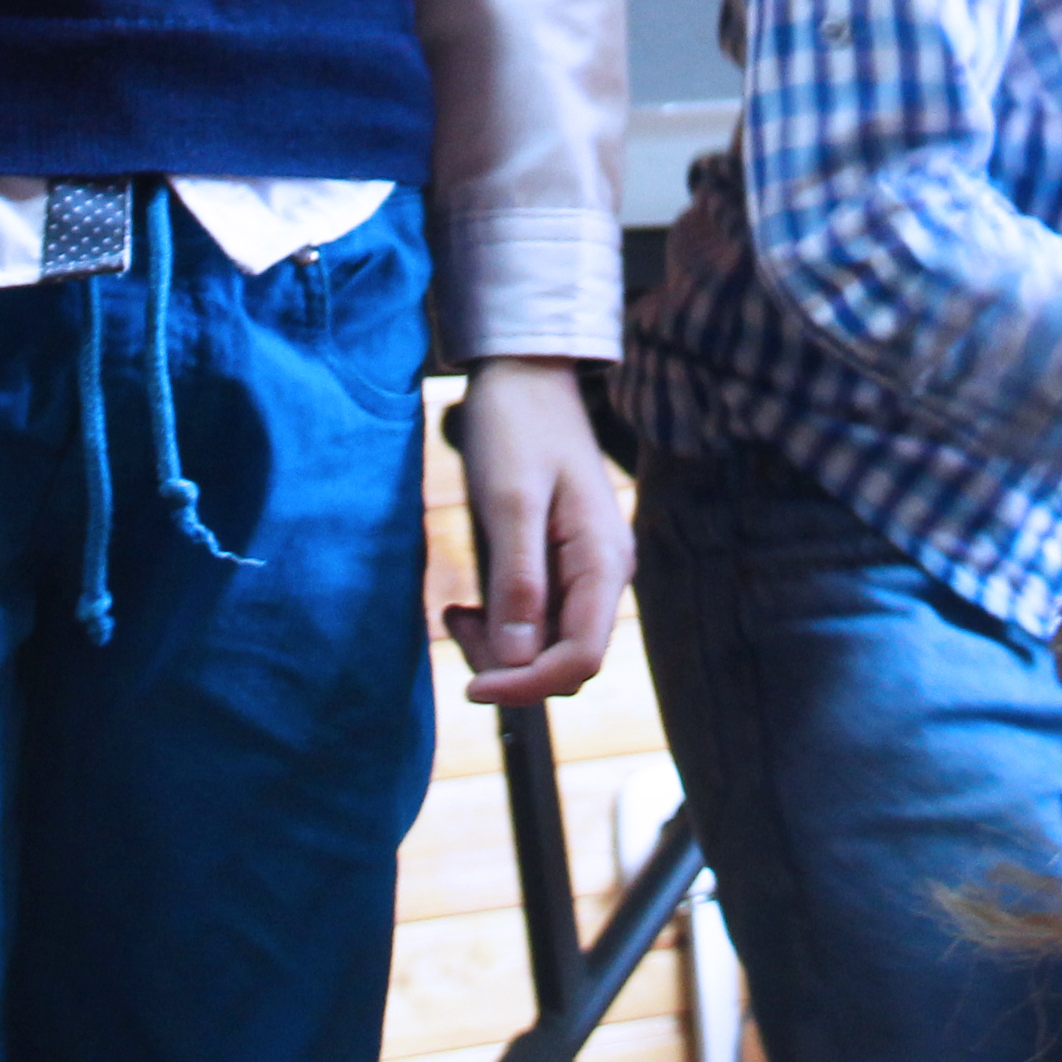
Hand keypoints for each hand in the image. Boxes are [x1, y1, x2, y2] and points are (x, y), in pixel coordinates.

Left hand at [440, 359, 628, 703]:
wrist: (524, 375)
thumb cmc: (517, 427)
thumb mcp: (510, 500)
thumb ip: (518, 581)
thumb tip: (515, 661)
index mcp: (604, 561)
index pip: (580, 659)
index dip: (526, 685)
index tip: (470, 686)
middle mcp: (604, 574)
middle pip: (564, 662)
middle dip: (508, 666)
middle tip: (457, 622)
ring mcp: (585, 571)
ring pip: (547, 647)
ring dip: (500, 648)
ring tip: (458, 611)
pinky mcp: (562, 565)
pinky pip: (537, 620)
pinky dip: (501, 626)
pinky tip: (467, 605)